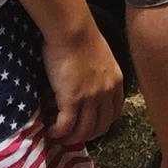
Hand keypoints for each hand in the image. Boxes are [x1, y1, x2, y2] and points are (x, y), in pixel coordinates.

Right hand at [41, 20, 124, 144]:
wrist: (72, 30)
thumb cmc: (82, 37)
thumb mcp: (102, 58)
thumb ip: (99, 75)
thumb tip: (86, 87)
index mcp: (116, 81)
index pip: (115, 114)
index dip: (101, 125)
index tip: (88, 127)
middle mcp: (107, 91)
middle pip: (100, 127)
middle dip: (85, 136)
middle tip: (70, 136)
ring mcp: (91, 97)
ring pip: (84, 130)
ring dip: (70, 137)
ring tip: (58, 135)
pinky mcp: (72, 98)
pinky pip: (66, 125)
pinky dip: (58, 132)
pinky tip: (51, 129)